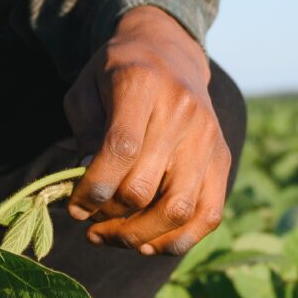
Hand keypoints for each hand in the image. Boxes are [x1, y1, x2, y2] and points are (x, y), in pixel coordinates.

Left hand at [62, 5, 230, 256]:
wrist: (170, 53)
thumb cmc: (118, 74)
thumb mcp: (87, 89)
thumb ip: (86, 134)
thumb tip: (90, 183)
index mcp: (143, 84)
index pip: (121, 149)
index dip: (93, 189)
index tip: (75, 207)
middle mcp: (182, 111)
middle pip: (145, 187)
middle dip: (109, 216)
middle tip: (89, 222)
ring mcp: (208, 138)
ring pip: (179, 209)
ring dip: (139, 236)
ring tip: (112, 237)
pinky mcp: (222, 159)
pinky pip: (208, 215)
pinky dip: (178, 240)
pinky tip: (147, 244)